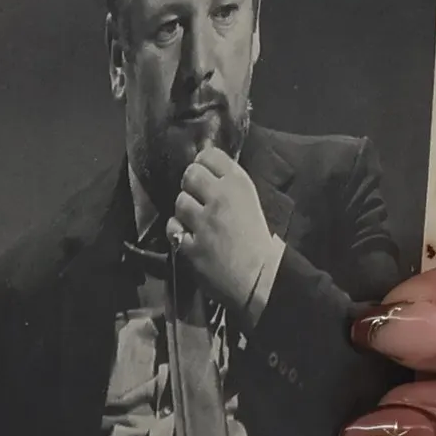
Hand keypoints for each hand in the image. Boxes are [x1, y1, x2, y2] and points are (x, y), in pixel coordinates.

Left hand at [169, 145, 276, 312]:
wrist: (261, 279)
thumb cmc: (260, 241)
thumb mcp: (251, 203)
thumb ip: (230, 186)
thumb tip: (207, 172)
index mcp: (239, 185)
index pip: (210, 155)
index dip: (203, 163)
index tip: (205, 173)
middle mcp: (219, 198)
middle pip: (190, 174)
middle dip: (191, 183)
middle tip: (197, 196)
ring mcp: (203, 222)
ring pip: (179, 201)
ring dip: (185, 210)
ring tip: (196, 220)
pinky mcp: (191, 245)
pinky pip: (173, 228)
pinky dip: (178, 231)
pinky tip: (188, 235)